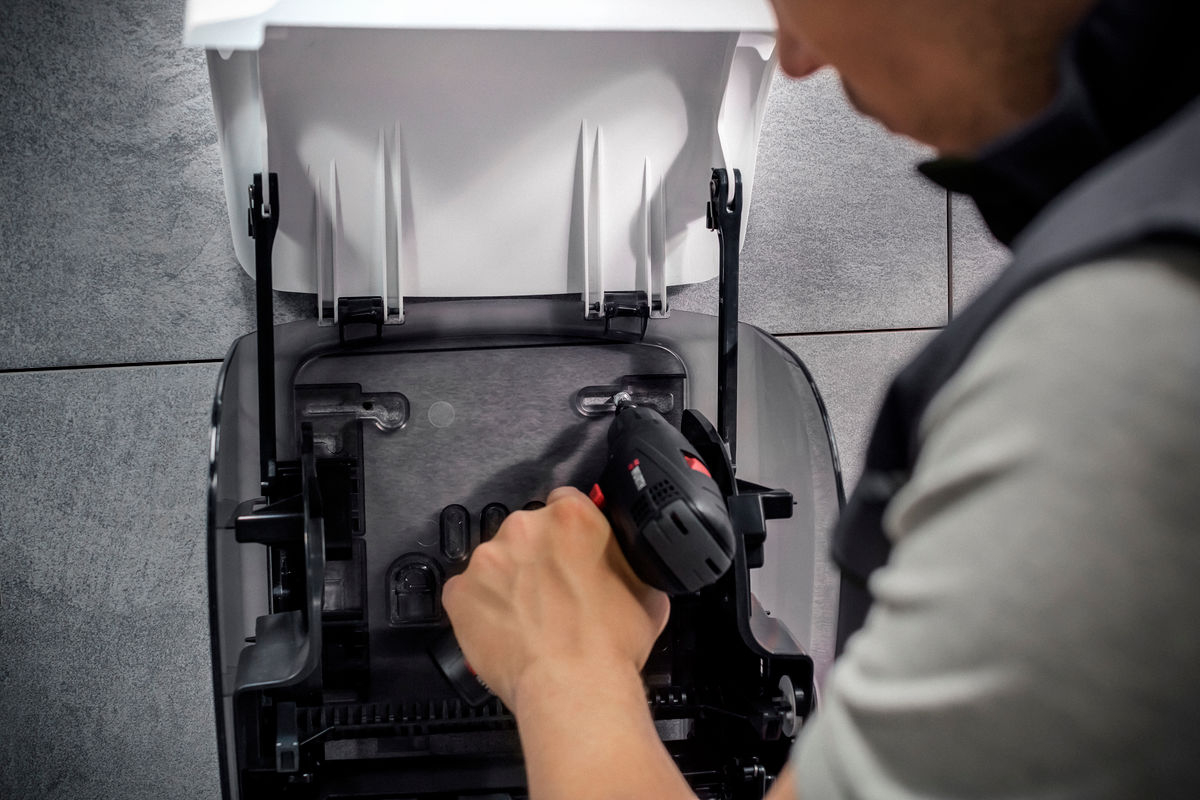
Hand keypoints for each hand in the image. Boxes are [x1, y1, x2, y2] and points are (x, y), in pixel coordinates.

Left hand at [442, 486, 670, 712]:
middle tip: (554, 592)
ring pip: (497, 561)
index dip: (570, 530)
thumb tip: (621, 557)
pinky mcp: (460, 592)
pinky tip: (504, 628)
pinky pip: (467, 591)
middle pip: (527, 530)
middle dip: (538, 555)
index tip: (571, 548)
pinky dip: (481, 607)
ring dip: (509, 580)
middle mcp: (525, 528)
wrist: (573, 689)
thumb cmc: (610, 645)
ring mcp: (487, 559)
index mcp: (571, 517)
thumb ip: (625, 558)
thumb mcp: (647, 588)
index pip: (565, 502)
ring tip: (530, 617)